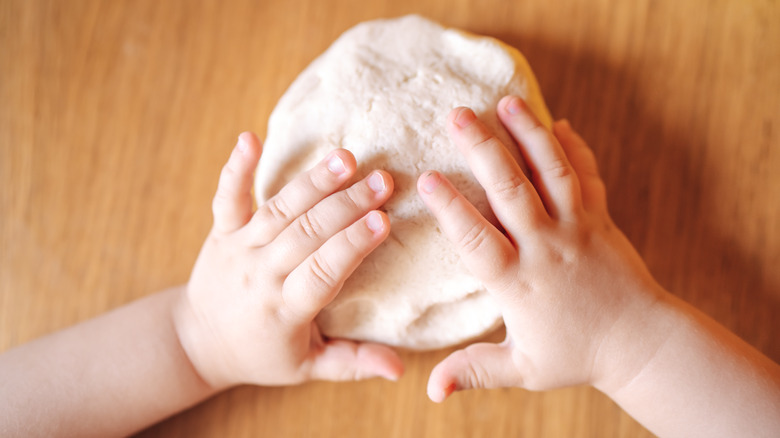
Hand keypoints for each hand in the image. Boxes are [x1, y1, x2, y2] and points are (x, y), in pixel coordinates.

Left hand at [174, 132, 403, 388]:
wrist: (199, 341)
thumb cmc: (263, 354)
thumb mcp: (308, 367)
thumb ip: (353, 363)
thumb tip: (399, 369)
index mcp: (285, 309)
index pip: (323, 271)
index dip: (352, 245)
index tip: (384, 221)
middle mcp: (260, 274)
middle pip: (306, 233)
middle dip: (346, 205)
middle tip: (383, 181)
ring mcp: (239, 248)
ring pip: (279, 210)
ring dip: (313, 182)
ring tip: (346, 158)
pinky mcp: (222, 231)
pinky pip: (228, 196)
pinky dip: (236, 168)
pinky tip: (249, 138)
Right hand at [418, 96, 663, 400]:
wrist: (640, 343)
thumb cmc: (577, 356)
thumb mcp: (523, 368)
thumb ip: (476, 371)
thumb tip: (431, 390)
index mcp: (519, 282)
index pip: (477, 239)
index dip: (450, 208)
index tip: (426, 179)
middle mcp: (546, 247)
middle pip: (511, 190)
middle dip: (482, 149)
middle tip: (457, 115)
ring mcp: (577, 228)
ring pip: (551, 172)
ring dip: (527, 133)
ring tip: (505, 101)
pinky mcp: (600, 219)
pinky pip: (587, 176)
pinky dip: (574, 147)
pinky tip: (557, 122)